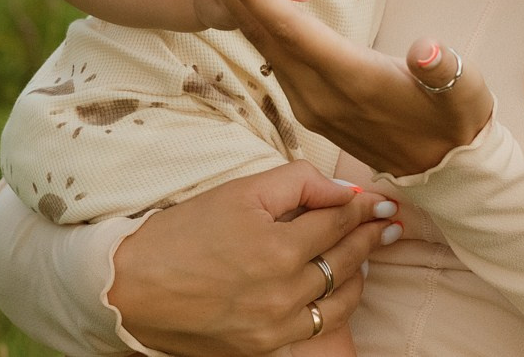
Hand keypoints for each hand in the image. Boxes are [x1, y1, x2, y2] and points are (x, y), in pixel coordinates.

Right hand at [108, 162, 401, 356]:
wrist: (133, 288)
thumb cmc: (182, 233)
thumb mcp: (238, 192)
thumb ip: (296, 183)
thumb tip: (343, 191)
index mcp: (278, 248)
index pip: (337, 222)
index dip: (362, 208)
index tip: (382, 202)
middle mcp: (283, 292)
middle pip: (344, 260)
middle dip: (371, 238)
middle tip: (390, 224)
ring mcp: (276, 327)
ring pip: (338, 301)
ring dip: (359, 274)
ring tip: (367, 256)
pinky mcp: (264, 348)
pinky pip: (315, 329)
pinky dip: (334, 307)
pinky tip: (338, 292)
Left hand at [181, 0, 494, 176]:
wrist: (447, 172)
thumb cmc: (458, 122)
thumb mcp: (464, 95)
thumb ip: (444, 70)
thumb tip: (426, 48)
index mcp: (350, 78)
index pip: (288, 27)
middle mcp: (318, 91)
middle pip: (259, 27)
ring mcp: (310, 99)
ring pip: (260, 40)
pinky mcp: (311, 103)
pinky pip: (271, 54)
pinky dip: (249, 20)